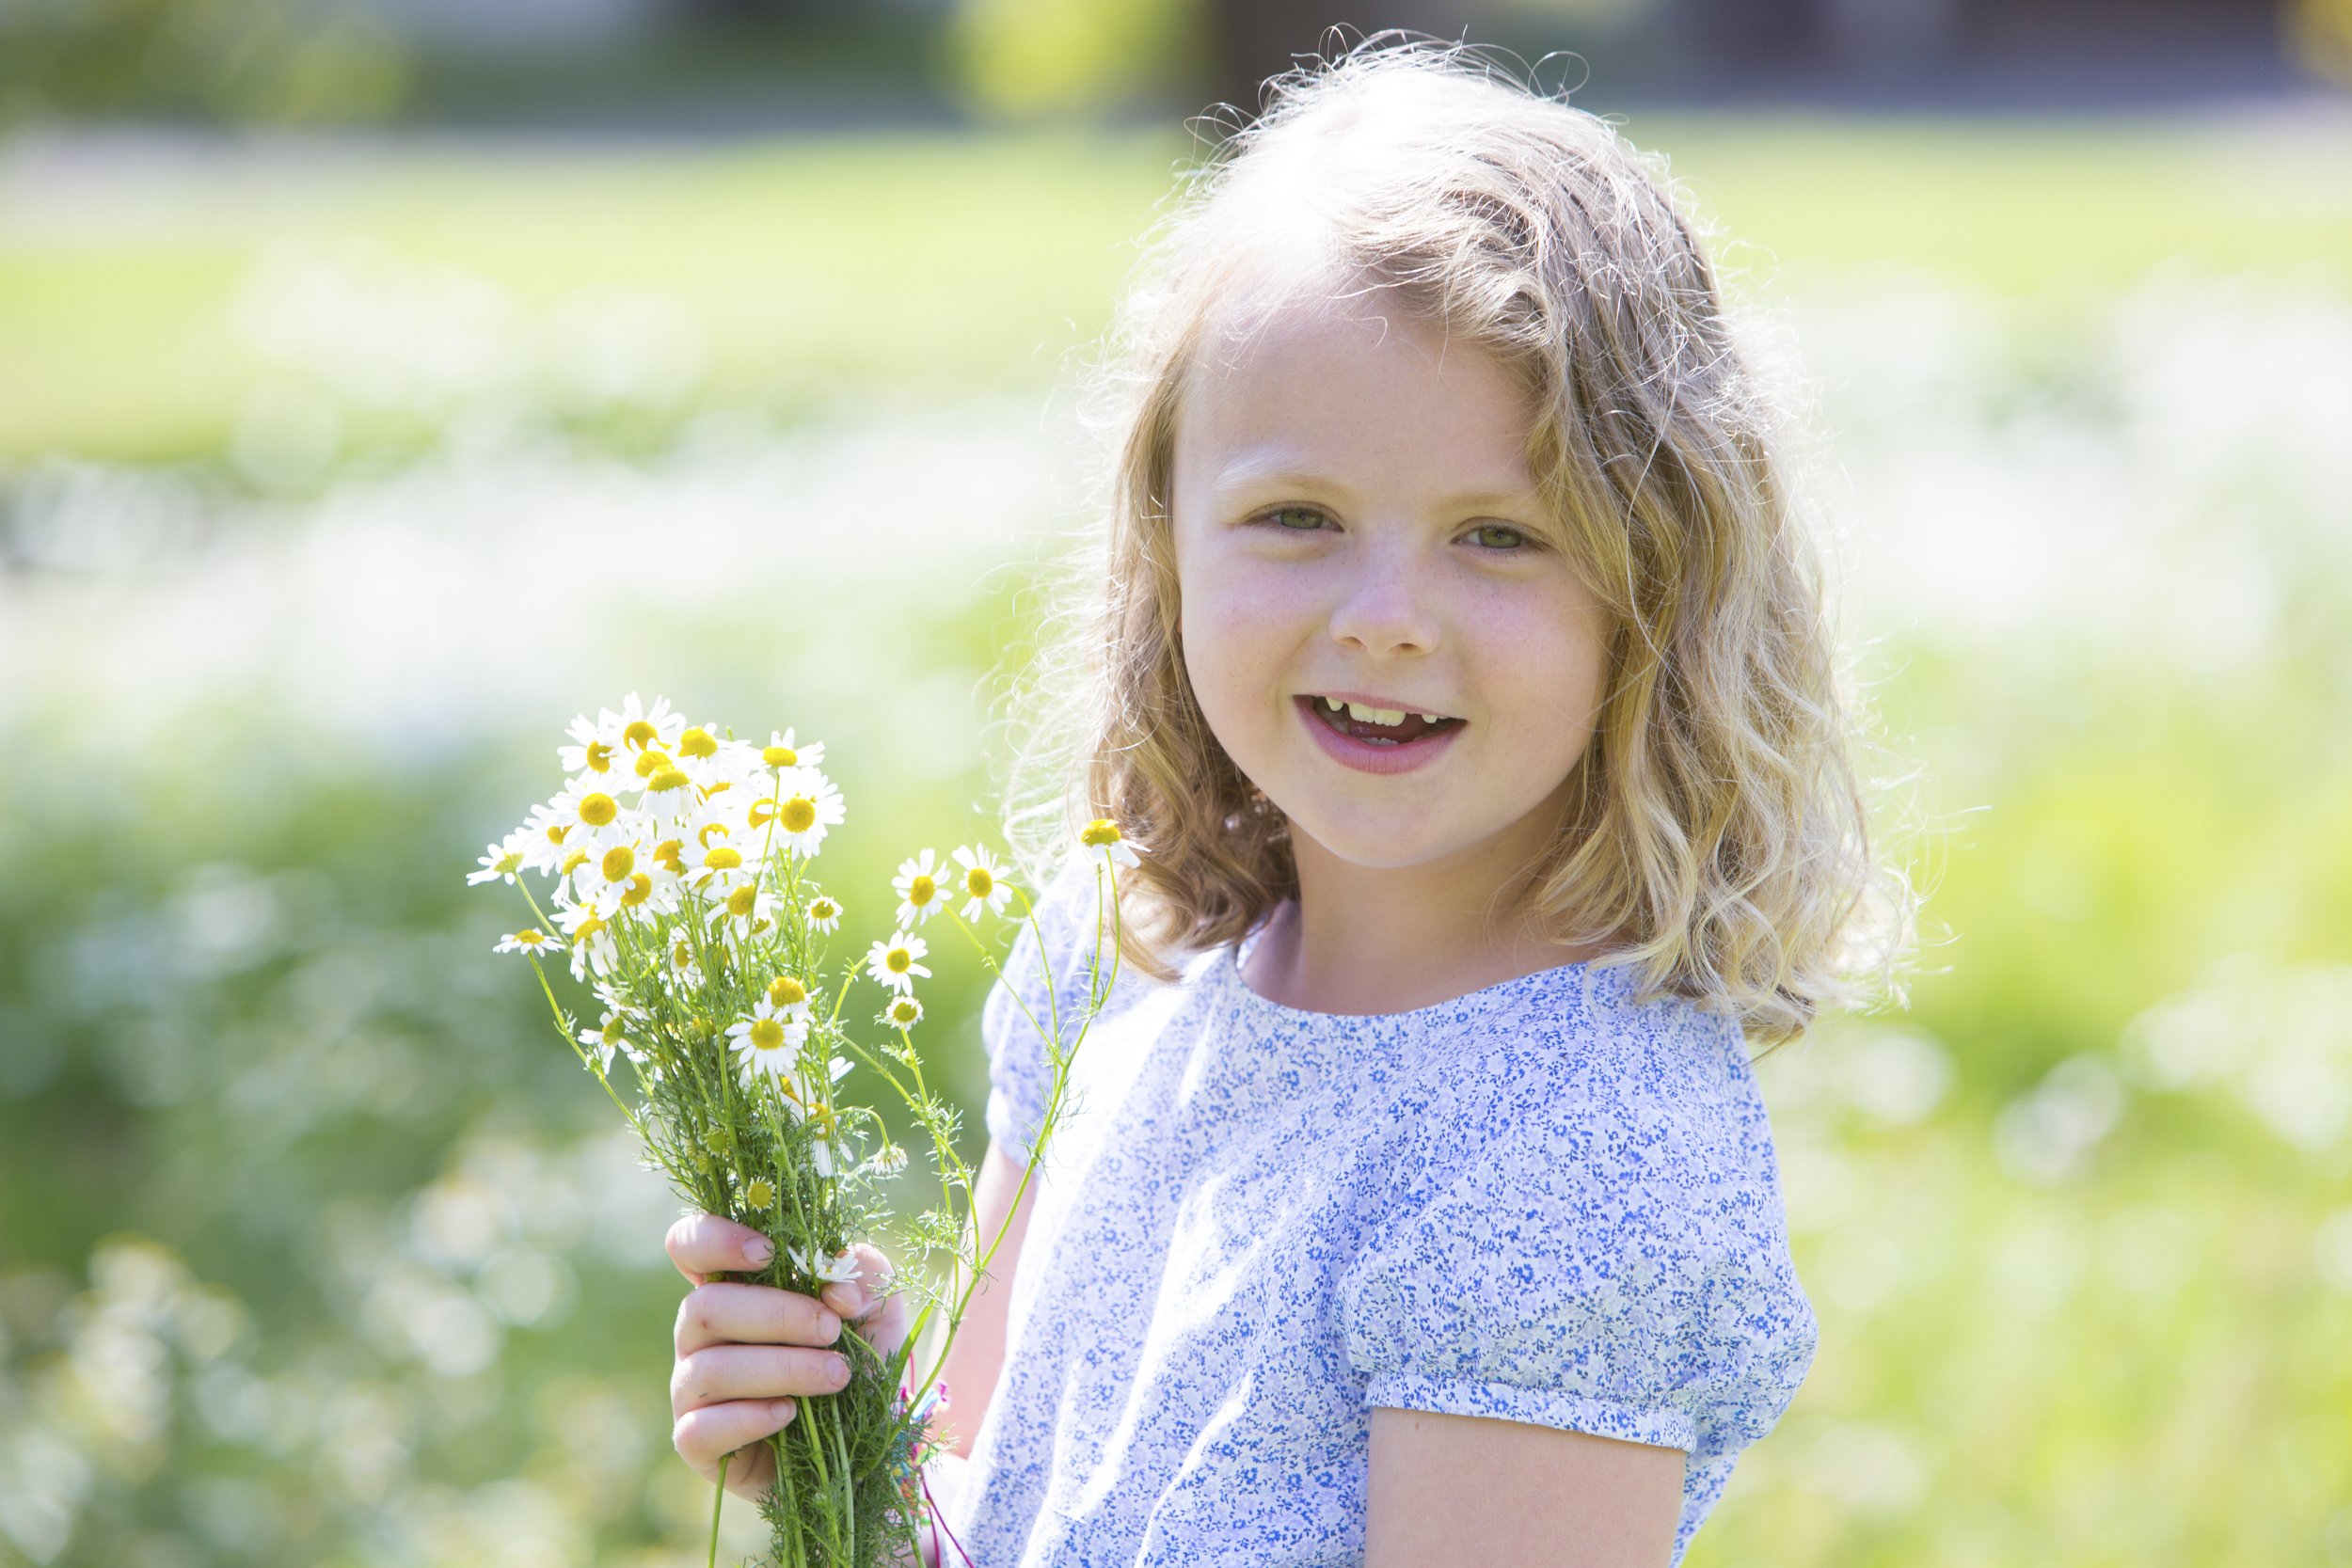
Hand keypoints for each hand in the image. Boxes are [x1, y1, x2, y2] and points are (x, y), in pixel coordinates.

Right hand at [666, 1211, 916, 1502]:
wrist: (874, 1439)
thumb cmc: (861, 1359)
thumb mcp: (877, 1306)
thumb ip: (863, 1273)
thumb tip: (836, 1289)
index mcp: (733, 1287)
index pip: (689, 1245)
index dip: (714, 1238)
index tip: (768, 1252)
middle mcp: (701, 1334)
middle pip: (703, 1308)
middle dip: (777, 1315)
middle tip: (832, 1331)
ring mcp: (692, 1390)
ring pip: (709, 1369)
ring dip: (781, 1369)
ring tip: (835, 1376)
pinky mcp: (698, 1444)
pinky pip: (700, 1430)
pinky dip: (749, 1419)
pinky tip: (789, 1413)